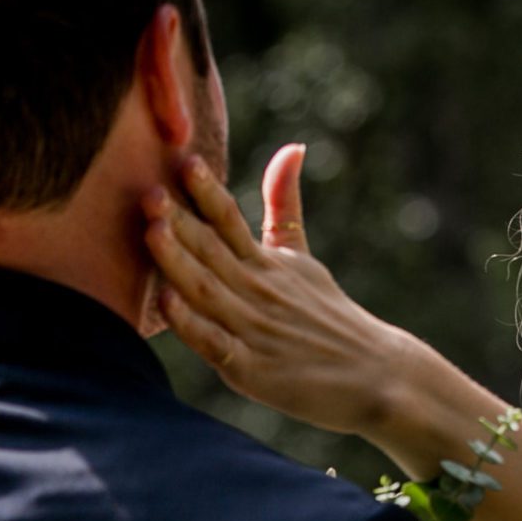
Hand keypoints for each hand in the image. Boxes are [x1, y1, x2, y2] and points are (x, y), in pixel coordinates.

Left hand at [141, 146, 406, 438]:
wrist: (373, 374)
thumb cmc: (327, 315)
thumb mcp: (302, 255)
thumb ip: (285, 204)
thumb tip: (292, 146)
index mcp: (262, 262)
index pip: (229, 220)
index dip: (206, 192)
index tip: (184, 160)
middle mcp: (255, 290)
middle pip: (212, 250)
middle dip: (179, 221)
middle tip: (148, 191)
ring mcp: (252, 329)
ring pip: (207, 290)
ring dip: (179, 262)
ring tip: (152, 231)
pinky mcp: (250, 369)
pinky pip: (214, 342)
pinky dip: (191, 324)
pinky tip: (165, 303)